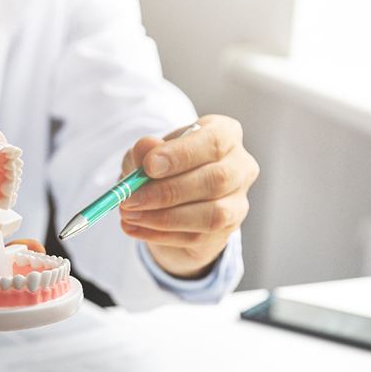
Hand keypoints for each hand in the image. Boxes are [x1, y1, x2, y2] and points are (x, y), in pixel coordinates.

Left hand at [120, 115, 258, 278]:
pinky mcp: (225, 231)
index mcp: (225, 134)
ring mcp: (237, 202)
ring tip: (129, 215)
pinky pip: (195, 237)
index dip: (181, 155)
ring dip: (163, 218)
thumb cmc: (164, 169)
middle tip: (130, 198)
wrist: (174, 203)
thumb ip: (145, 151)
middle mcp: (240, 167)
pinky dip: (159, 234)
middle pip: (215, 180)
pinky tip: (134, 228)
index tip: (148, 166)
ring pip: (211, 214)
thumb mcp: (148, 155)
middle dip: (167, 192)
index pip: (214, 142)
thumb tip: (145, 147)